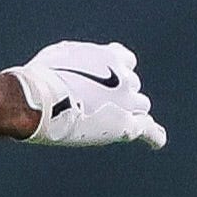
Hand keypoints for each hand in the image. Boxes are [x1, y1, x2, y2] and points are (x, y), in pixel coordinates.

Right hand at [9, 40, 165, 148]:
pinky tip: (155, 142)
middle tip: (95, 105)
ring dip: (129, 112)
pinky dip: (154, 136)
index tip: (108, 78)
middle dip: (119, 93)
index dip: (118, 70)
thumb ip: (80, 58)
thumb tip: (79, 65)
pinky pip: (148, 131)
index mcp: (112, 56)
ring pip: (140, 107)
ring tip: (110, 122)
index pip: (126, 61)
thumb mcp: (61, 55)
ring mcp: (128, 102)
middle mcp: (125, 77)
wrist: (40, 100)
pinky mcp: (125, 126)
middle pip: (132, 86)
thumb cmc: (42, 77)